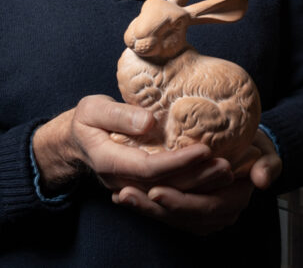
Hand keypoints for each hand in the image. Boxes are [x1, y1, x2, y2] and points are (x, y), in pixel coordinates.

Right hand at [31, 95, 216, 194]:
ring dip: (200, 186)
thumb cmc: (86, 120)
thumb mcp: (93, 109)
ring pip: (169, 193)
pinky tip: (214, 180)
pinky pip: (169, 192)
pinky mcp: (142, 187)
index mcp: (110, 161)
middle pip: (165, 186)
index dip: (179, 161)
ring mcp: (132, 187)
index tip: (204, 149)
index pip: (150, 168)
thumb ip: (118, 115)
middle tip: (226, 166)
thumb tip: (148, 121)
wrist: (75, 142)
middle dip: (197, 178)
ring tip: (228, 173)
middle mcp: (123, 181)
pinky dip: (193, 189)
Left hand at [111, 129, 282, 233]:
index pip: (205, 208)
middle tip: (126, 194)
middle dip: (153, 208)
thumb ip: (268, 164)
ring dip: (144, 209)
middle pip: (181, 217)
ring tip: (121, 196)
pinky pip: (164, 212)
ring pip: (169, 218)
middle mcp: (216, 215)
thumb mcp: (266, 151)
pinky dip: (145, 206)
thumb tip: (261, 180)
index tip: (156, 190)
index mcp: (234, 202)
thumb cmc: (256, 147)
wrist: (249, 148)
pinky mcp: (186, 210)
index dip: (180, 202)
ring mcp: (200, 216)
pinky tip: (124, 196)